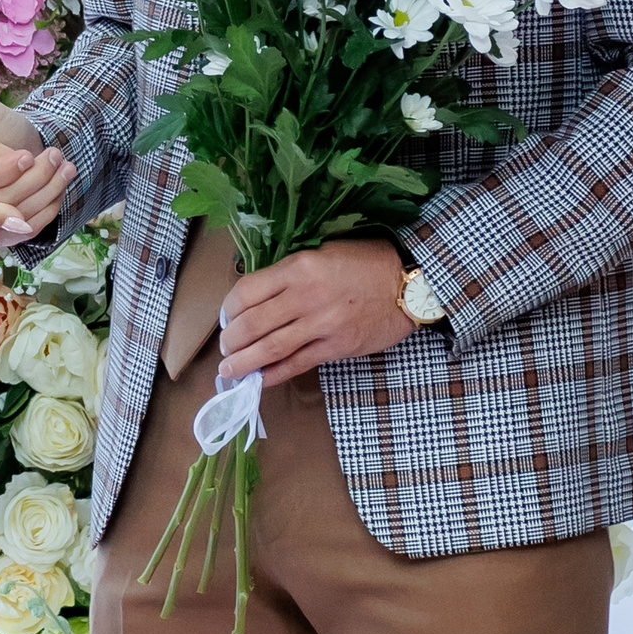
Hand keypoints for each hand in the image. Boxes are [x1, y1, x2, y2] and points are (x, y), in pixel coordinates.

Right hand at [0, 79, 70, 247]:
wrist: (18, 147)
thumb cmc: (0, 128)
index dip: (6, 171)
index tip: (28, 155)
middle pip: (3, 200)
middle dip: (36, 177)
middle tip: (56, 154)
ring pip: (20, 216)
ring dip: (49, 190)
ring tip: (67, 166)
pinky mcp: (2, 233)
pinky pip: (28, 229)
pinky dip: (50, 209)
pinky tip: (62, 189)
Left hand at [217, 239, 416, 387]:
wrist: (407, 283)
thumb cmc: (363, 262)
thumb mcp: (320, 253)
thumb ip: (289, 274)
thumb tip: (257, 297)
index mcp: (298, 268)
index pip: (246, 291)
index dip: (228, 309)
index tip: (225, 318)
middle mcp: (305, 296)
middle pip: (253, 324)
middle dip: (231, 340)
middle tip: (224, 348)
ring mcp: (321, 325)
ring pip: (270, 348)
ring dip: (244, 362)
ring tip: (229, 370)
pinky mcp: (337, 347)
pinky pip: (297, 364)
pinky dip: (274, 374)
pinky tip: (259, 380)